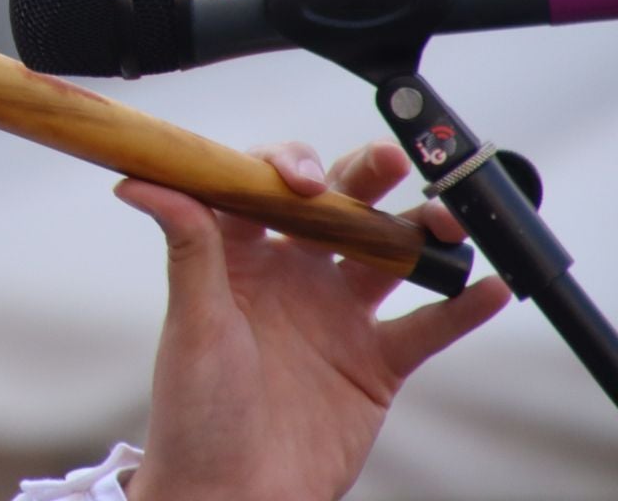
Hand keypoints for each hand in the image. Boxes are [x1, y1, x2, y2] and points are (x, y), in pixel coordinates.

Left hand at [116, 140, 511, 500]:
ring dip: (421, 228)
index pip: (266, 186)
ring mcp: (337, 316)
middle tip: (390, 160)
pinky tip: (490, 287)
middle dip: (364, 176)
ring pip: (389, 254)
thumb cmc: (195, 410)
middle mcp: (291, 275)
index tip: (304, 179)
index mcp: (239, 257)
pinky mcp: (375, 363)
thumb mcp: (192, 321)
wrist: (231, 495)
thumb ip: (187, 247)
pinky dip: (462, 307)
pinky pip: (427, 326)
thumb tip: (138, 181)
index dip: (287, 167)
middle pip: (336, 207)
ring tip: (447, 217)